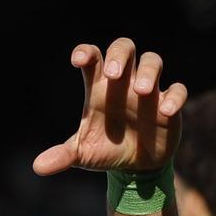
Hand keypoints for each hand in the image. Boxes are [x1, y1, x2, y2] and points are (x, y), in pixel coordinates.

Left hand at [33, 38, 186, 175]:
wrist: (135, 167)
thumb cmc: (106, 150)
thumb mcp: (83, 155)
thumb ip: (63, 156)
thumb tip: (38, 167)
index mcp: (98, 88)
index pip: (93, 58)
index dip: (86, 52)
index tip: (79, 59)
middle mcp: (123, 83)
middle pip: (124, 48)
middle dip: (119, 54)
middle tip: (114, 73)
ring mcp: (148, 91)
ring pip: (153, 61)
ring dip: (148, 71)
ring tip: (140, 90)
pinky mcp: (169, 105)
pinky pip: (177, 89)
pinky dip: (174, 96)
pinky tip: (165, 110)